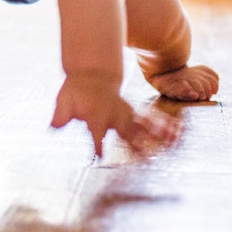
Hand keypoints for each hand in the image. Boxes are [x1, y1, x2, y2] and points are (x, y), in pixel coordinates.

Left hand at [50, 73, 177, 156]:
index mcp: (96, 116)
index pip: (96, 134)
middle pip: (127, 133)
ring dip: (159, 135)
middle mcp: (115, 116)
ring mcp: (127, 114)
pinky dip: (165, 126)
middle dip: (136, 145)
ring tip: (176, 142)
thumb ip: (60, 114)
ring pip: (145, 127)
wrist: (92, 73)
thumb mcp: (64, 100)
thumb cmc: (75, 91)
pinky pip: (152, 121)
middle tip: (146, 157)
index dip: (96, 145)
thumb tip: (52, 126)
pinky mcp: (134, 113)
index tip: (98, 156)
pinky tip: (179, 133)